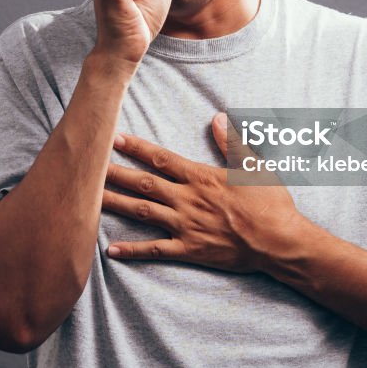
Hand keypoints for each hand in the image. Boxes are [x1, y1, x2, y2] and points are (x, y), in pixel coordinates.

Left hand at [102, 112, 306, 272]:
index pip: (161, 158)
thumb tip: (218, 116)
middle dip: (113, 173)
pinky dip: (132, 251)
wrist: (279, 242)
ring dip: (114, 204)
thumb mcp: (254, 164)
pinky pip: (155, 250)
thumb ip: (232, 141)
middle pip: (143, 183)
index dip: (135, 148)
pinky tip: (110, 251)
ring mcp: (185, 226)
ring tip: (88, 199)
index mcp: (200, 177)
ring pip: (142, 212)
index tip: (113, 138)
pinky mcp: (189, 250)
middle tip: (87, 165)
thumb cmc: (270, 202)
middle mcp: (187, 200)